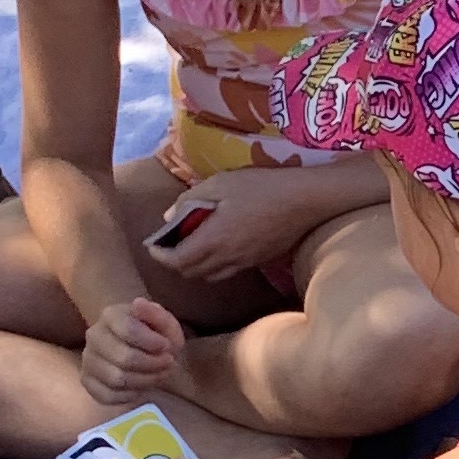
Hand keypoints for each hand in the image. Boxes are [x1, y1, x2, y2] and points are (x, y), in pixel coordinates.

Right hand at [81, 293, 183, 399]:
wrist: (141, 351)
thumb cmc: (154, 336)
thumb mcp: (165, 324)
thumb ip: (157, 315)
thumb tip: (138, 303)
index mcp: (110, 316)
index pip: (129, 330)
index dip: (154, 342)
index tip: (168, 347)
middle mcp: (93, 336)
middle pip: (124, 358)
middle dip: (153, 364)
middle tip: (168, 363)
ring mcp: (88, 360)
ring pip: (117, 379)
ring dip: (146, 380)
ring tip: (159, 373)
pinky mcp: (87, 382)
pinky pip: (108, 395)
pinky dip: (130, 394)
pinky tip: (141, 385)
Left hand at [142, 172, 316, 287]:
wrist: (306, 200)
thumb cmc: (261, 187)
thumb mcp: (220, 183)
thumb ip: (189, 201)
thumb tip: (170, 218)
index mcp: (214, 239)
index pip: (176, 261)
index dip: (159, 255)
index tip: (152, 244)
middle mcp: (227, 257)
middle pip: (190, 272)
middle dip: (174, 262)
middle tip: (168, 244)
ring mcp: (245, 262)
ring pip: (210, 276)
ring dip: (195, 266)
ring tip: (191, 247)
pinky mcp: (258, 261)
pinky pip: (228, 271)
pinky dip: (214, 265)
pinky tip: (218, 247)